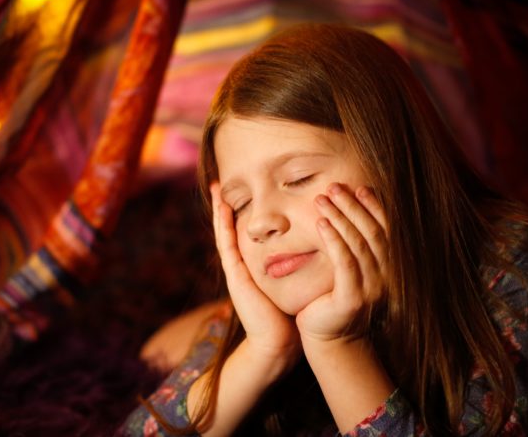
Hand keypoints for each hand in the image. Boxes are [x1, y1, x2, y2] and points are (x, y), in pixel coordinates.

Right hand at [210, 181, 300, 367]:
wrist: (278, 343)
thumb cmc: (289, 316)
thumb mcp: (290, 287)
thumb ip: (293, 270)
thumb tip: (311, 253)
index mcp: (253, 268)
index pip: (245, 234)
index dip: (242, 214)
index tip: (242, 193)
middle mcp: (241, 266)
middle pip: (230, 230)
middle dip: (225, 207)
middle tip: (219, 184)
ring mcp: (235, 271)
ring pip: (225, 233)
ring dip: (220, 211)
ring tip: (216, 189)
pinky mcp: (236, 276)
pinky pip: (227, 245)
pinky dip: (224, 226)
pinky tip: (223, 209)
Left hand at [296, 184, 389, 344]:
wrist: (329, 338)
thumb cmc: (335, 298)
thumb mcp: (351, 268)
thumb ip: (357, 244)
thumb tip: (352, 208)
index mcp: (391, 267)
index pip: (386, 229)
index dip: (374, 206)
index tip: (358, 187)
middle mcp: (388, 277)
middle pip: (372, 232)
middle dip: (353, 206)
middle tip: (334, 187)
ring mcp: (373, 288)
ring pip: (358, 244)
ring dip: (340, 217)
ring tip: (322, 200)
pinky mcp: (353, 298)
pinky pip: (344, 262)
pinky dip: (334, 240)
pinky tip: (320, 224)